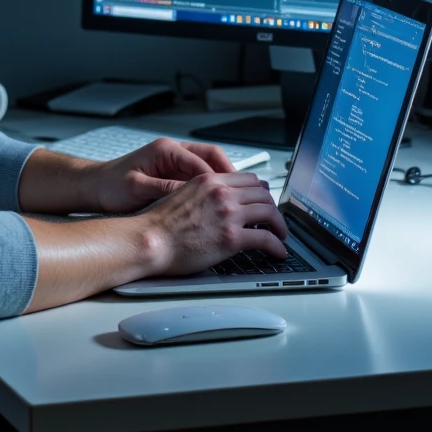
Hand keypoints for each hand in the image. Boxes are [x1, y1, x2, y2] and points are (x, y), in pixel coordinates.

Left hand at [92, 136, 235, 213]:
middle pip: (213, 158)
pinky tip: (219, 205)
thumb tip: (190, 194)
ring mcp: (175, 163)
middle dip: (230, 177)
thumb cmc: (111, 185)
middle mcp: (173, 152)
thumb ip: (164, 188)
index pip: (203, 159)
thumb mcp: (137, 188)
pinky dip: (212, 191)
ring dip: (223, 183)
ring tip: (238, 201)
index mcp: (166, 149)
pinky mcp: (173, 175)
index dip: (220, 178)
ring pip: (209, 168)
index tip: (233, 195)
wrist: (95, 187)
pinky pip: (200, 179)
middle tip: (245, 196)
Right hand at [142, 172, 288, 275]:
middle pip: (263, 194)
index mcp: (210, 180)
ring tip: (281, 236)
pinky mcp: (232, 238)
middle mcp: (222, 193)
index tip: (264, 201)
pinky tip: (278, 252)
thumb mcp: (183, 194)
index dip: (261, 192)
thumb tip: (219, 202)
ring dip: (280, 226)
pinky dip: (278, 246)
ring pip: (270, 213)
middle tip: (275, 220)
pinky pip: (266, 239)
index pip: (249, 179)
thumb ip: (205, 193)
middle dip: (273, 208)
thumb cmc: (160, 224)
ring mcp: (229, 215)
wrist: (150, 240)